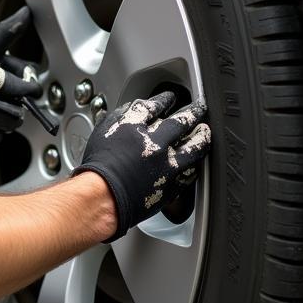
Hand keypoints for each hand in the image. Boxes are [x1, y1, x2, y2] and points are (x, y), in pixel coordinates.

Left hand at [72, 92, 209, 240]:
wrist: (98, 198)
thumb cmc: (125, 205)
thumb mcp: (162, 197)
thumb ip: (177, 181)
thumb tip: (185, 172)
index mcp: (171, 165)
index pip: (195, 146)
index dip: (202, 137)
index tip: (204, 131)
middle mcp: (156, 145)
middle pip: (180, 122)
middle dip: (192, 113)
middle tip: (198, 108)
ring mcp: (134, 132)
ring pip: (154, 107)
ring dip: (163, 101)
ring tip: (168, 98)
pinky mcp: (115, 125)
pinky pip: (128, 109)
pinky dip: (135, 106)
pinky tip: (138, 104)